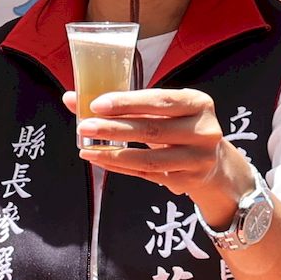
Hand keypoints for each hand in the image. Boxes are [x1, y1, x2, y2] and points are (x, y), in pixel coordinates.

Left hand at [73, 87, 246, 222]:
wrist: (210, 161)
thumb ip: (120, 103)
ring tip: (86, 148)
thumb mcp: (158, 110)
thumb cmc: (176, 126)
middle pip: (152, 130)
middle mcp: (204, 130)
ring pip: (149, 158)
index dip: (126, 103)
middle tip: (84, 127)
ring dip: (112, 154)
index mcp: (199, 102)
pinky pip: (147, 174)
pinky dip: (120, 167)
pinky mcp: (189, 180)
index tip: (96, 104)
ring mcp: (199, 159)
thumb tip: (70, 98)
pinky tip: (100, 159)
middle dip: (113, 128)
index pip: (159, 101)